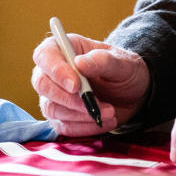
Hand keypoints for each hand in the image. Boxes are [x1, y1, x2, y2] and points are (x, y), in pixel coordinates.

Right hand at [31, 33, 149, 135]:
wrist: (133, 94)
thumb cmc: (125, 71)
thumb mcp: (123, 63)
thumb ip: (103, 61)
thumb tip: (80, 63)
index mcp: (66, 48)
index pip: (45, 55)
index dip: (55, 70)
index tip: (75, 85)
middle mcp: (54, 71)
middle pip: (42, 84)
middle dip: (67, 98)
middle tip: (93, 104)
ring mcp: (54, 96)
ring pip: (52, 108)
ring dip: (81, 114)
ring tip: (110, 112)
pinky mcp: (61, 117)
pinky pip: (63, 127)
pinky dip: (85, 127)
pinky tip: (105, 121)